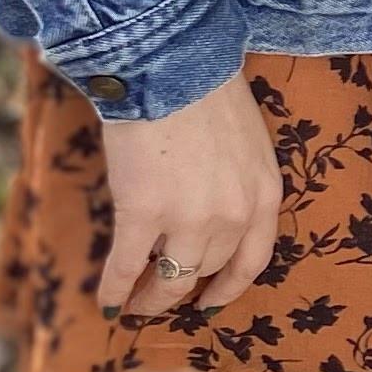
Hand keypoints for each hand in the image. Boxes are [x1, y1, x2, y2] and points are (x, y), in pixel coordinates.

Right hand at [95, 69, 283, 314]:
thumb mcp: (246, 142)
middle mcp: (234, 216)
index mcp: (265, 195)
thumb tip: (208, 204)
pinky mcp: (144, 214)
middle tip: (160, 300)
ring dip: (150, 298)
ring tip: (133, 306)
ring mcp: (190, 219)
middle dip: (183, 292)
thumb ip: (236, 181)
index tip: (211, 302)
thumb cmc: (207, 90)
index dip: (229, 287)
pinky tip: (106, 299)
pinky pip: (127, 266)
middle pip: (208, 271)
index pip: (253, 260)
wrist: (172, 66)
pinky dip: (115, 287)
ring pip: (172, 278)